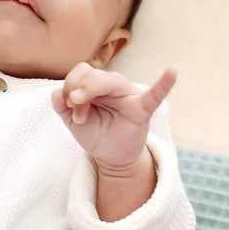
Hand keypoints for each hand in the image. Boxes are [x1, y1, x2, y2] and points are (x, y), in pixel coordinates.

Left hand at [51, 63, 176, 171]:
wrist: (111, 157)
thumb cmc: (96, 134)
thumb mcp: (73, 122)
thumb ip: (63, 107)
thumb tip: (56, 92)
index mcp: (97, 86)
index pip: (81, 72)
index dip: (70, 87)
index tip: (68, 109)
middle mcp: (113, 86)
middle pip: (93, 74)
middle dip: (77, 93)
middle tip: (77, 116)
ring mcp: (129, 96)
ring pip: (110, 80)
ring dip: (90, 95)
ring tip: (83, 117)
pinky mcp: (142, 110)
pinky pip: (154, 95)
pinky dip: (163, 84)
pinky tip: (172, 72)